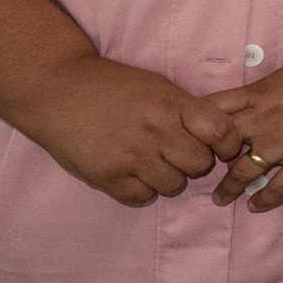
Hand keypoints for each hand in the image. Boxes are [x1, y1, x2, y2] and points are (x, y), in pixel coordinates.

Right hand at [11, 53, 245, 207]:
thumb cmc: (110, 84)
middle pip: (200, 165)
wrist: (55, 89)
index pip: (221, 133)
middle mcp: (155, 131)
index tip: (221, 146)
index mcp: (172, 104)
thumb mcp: (156, 85)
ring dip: (169, 177)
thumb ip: (185, 109)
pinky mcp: (107, 177)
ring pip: (174, 185)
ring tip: (153, 161)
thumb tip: (217, 134)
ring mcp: (131, 156)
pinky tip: (133, 173)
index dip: (228, 143)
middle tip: (179, 152)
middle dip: (195, 161)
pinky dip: (142, 189)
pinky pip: (142, 197)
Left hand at [206, 50, 282, 211]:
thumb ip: (262, 92)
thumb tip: (247, 105)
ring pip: (243, 171)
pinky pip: (279, 187)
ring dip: (228, 187)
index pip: (210, 111)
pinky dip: (263, 199)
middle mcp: (263, 120)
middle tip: (199, 173)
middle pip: (219, 146)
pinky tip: (254, 205)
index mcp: (257, 95)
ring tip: (221, 197)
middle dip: (205, 161)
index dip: (195, 126)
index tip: (192, 137)